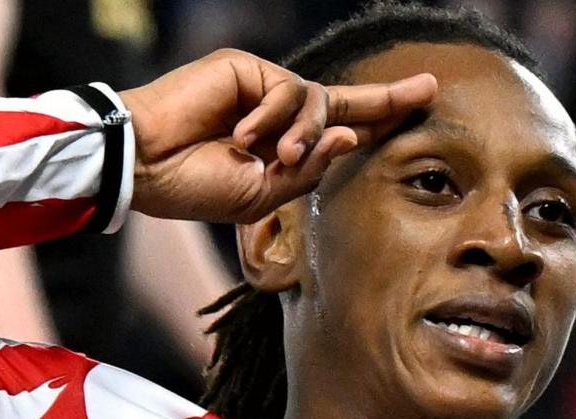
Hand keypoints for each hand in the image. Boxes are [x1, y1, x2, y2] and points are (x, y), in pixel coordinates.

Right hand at [119, 50, 435, 225]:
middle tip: (429, 88)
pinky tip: (246, 137)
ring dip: (305, 133)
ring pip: (318, 102)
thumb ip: (307, 170)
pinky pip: (288, 90)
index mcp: (280, 145)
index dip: (378, 118)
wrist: (146, 167)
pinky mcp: (246, 68)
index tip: (420, 103)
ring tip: (274, 157)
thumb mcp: (262, 194)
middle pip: (343, 102)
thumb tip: (351, 137)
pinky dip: (276, 117)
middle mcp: (275, 112)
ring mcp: (261, 87)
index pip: (338, 128)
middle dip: (386, 98)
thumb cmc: (194, 186)